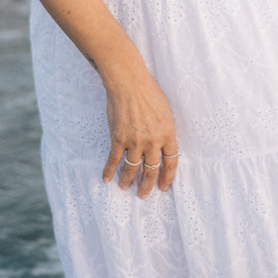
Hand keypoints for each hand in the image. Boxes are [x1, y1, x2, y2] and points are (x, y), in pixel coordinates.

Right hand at [101, 64, 179, 197]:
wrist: (129, 83)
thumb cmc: (149, 92)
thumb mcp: (166, 111)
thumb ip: (165, 130)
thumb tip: (163, 144)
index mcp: (168, 134)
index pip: (171, 162)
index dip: (168, 177)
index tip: (164, 187)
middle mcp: (153, 141)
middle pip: (151, 171)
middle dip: (147, 186)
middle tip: (143, 195)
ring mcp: (135, 142)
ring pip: (132, 169)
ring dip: (128, 181)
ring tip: (124, 187)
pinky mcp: (118, 139)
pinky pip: (114, 160)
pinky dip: (109, 171)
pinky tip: (107, 178)